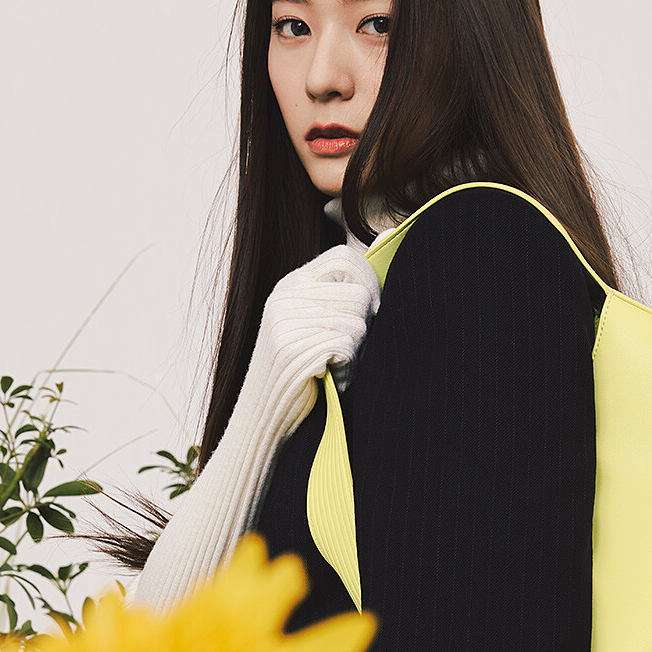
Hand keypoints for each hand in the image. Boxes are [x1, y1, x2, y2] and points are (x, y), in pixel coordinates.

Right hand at [255, 247, 380, 409]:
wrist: (262, 416)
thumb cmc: (302, 372)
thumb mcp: (317, 321)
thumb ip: (346, 287)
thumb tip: (389, 234)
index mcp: (291, 285)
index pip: (345, 257)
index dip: (367, 283)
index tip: (368, 313)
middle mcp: (286, 297)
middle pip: (359, 293)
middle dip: (365, 325)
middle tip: (347, 349)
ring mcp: (286, 322)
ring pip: (357, 322)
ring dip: (357, 352)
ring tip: (335, 366)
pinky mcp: (292, 349)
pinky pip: (347, 346)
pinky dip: (348, 368)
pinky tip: (330, 377)